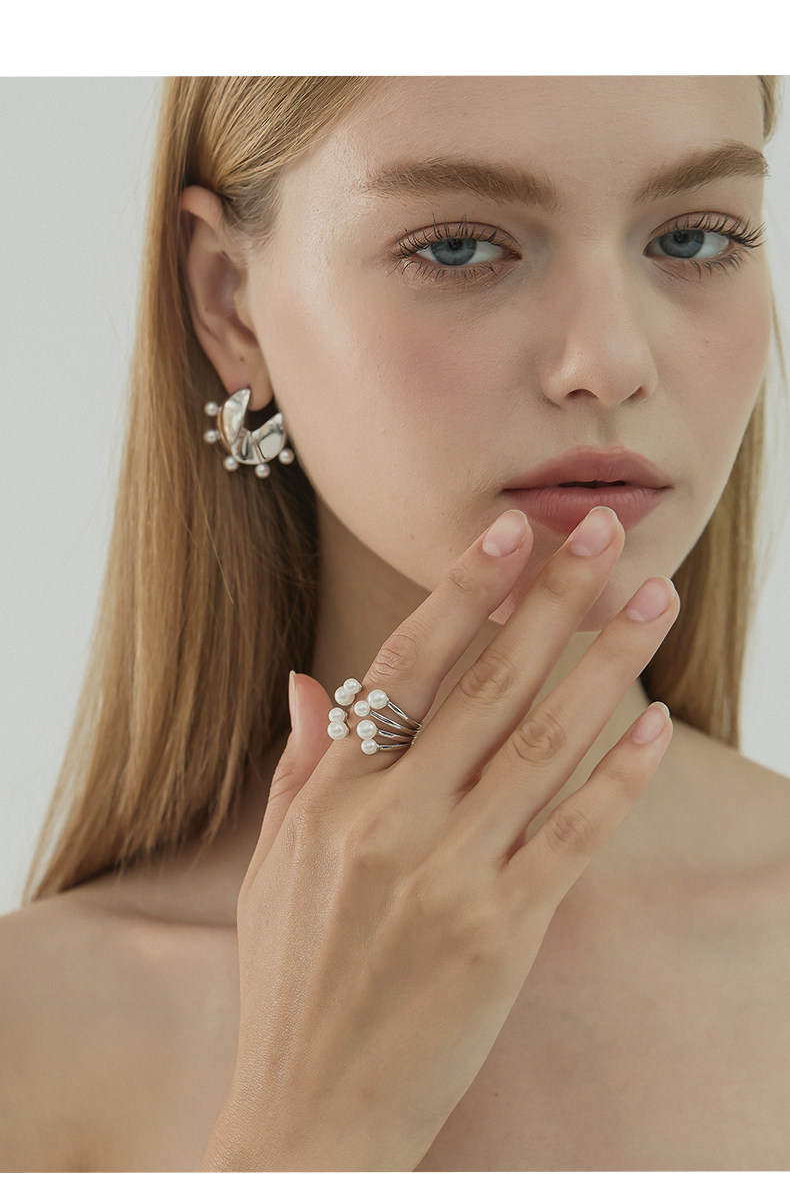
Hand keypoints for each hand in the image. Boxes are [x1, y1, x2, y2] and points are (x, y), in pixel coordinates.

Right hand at [202, 505, 678, 1170]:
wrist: (310, 1112)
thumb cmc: (289, 984)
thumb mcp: (272, 867)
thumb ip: (298, 765)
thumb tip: (308, 679)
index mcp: (333, 797)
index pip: (405, 666)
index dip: (463, 591)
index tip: (509, 530)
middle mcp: (391, 822)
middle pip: (489, 686)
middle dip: (554, 600)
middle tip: (604, 532)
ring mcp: (449, 876)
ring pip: (543, 745)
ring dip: (606, 665)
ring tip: (653, 602)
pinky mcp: (501, 932)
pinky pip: (573, 836)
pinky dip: (620, 778)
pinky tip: (657, 727)